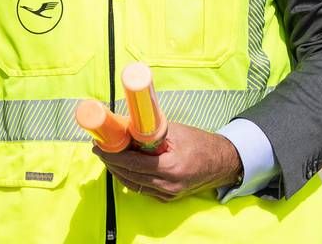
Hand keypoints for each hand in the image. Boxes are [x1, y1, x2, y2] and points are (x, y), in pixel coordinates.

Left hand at [93, 122, 242, 201]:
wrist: (221, 162)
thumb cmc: (200, 142)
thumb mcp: (176, 131)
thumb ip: (151, 131)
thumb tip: (126, 124)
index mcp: (171, 167)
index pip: (134, 164)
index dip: (114, 156)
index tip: (101, 146)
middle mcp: (168, 185)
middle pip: (130, 176)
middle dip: (112, 163)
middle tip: (100, 149)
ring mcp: (167, 194)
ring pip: (133, 184)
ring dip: (118, 171)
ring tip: (108, 157)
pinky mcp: (167, 198)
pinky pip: (143, 189)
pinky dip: (131, 178)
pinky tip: (124, 167)